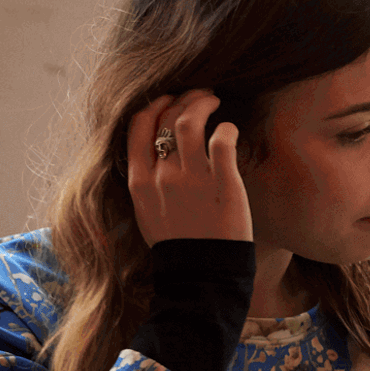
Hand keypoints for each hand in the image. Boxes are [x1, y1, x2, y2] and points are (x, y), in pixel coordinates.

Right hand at [126, 90, 254, 245]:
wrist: (200, 274)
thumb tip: (152, 155)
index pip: (138, 125)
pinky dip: (226, 127)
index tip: (169, 100)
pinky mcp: (224, 183)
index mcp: (139, 181)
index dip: (155, 104)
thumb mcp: (146, 212)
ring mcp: (192, 178)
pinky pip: (222, 140)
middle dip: (183, 98)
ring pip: (190, 121)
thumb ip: (146, 181)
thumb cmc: (178, 245)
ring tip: (215, 101)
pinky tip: (231, 130)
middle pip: (166, 117)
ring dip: (203, 103)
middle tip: (201, 96)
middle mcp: (162, 175)